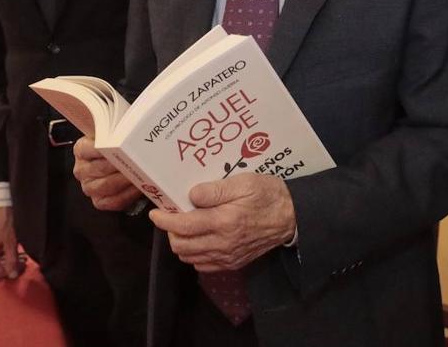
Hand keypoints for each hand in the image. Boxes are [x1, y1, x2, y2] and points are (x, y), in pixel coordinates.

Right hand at [0, 206, 23, 279]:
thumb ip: (11, 260)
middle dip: (9, 265)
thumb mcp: (11, 242)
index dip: (11, 272)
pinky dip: (1, 250)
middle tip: (23, 259)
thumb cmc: (5, 221)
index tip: (22, 266)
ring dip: (6, 258)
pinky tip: (10, 244)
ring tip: (19, 251)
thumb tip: (12, 276)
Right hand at [73, 135, 140, 211]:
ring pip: (107, 185)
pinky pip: (114, 201)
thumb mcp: (111, 134)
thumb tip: (128, 126)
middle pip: (100, 168)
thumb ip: (115, 130)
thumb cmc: (116, 146)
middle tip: (135, 160)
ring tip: (140, 172)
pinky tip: (139, 186)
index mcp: (81, 150)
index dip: (105, 149)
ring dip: (125, 180)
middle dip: (120, 165)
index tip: (120, 146)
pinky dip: (128, 194)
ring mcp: (89, 187)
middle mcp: (82, 169)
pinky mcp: (99, 201)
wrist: (117, 161)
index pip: (89, 149)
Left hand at [150, 174, 295, 271]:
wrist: (291, 217)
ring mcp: (227, 257)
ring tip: (185, 226)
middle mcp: (222, 244)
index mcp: (223, 222)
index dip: (164, 220)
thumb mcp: (244, 182)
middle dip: (170, 232)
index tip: (156, 212)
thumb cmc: (268, 195)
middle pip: (181, 246)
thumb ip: (215, 190)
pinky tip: (200, 239)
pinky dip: (194, 254)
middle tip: (172, 216)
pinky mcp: (233, 263)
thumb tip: (190, 196)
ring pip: (189, 258)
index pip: (183, 225)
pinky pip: (203, 265)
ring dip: (181, 243)